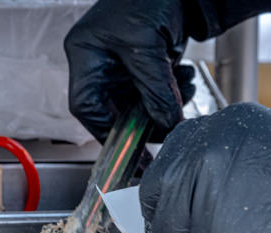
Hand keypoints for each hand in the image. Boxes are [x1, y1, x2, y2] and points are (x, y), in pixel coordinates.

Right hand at [64, 0, 200, 141]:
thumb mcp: (149, 46)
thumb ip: (156, 89)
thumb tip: (165, 124)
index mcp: (86, 54)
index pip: (86, 106)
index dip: (106, 131)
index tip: (130, 148)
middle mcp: (100, 62)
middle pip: (115, 108)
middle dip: (145, 117)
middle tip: (168, 126)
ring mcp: (121, 64)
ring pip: (139, 103)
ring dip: (164, 103)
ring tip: (183, 88)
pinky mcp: (143, 64)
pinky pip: (154, 91)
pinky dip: (172, 91)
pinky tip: (184, 76)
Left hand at [141, 103, 270, 232]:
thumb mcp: (265, 147)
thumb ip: (224, 163)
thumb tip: (192, 194)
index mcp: (217, 131)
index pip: (167, 164)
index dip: (165, 195)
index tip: (169, 211)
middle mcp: (206, 158)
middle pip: (161, 202)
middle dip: (169, 228)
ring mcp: (208, 200)